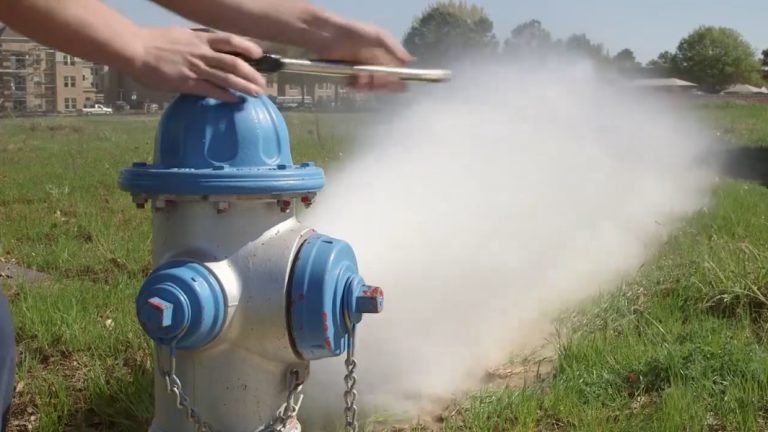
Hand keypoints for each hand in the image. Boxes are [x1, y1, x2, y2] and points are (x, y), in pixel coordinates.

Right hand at [128, 27, 265, 101]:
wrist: (135, 48)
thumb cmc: (155, 42)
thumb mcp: (181, 35)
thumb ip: (197, 41)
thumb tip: (209, 47)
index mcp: (200, 38)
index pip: (230, 40)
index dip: (247, 46)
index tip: (259, 54)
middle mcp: (202, 51)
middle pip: (234, 61)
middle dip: (251, 72)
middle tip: (262, 82)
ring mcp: (196, 67)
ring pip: (227, 76)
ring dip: (244, 86)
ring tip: (257, 93)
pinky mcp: (187, 82)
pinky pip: (211, 89)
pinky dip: (225, 95)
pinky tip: (235, 100)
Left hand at [305, 13, 413, 91]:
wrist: (331, 35)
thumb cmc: (356, 33)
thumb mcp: (379, 37)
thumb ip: (395, 48)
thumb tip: (410, 61)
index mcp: (383, 57)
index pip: (395, 74)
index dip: (397, 81)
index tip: (401, 87)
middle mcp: (374, 66)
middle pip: (383, 83)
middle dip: (381, 85)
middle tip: (376, 81)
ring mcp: (361, 73)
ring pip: (370, 87)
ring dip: (368, 86)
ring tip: (361, 78)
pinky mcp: (348, 77)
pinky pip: (357, 88)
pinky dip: (356, 87)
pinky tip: (353, 81)